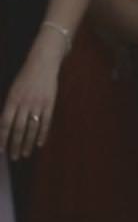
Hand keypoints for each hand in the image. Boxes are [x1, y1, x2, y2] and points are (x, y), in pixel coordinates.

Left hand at [0, 39, 61, 159]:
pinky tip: (40, 144)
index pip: (5, 124)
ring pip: (31, 128)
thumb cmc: (25, 76)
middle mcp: (24, 104)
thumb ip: (10, 107)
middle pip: (18, 129)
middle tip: (13, 157)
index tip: (1, 150)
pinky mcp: (49, 104)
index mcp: (12, 100)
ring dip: (28, 143)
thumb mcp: (12, 90)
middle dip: (15, 145)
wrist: (43, 63)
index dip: (2, 137)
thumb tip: (5, 125)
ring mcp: (38, 105)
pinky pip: (46, 122)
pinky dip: (42, 134)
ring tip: (25, 154)